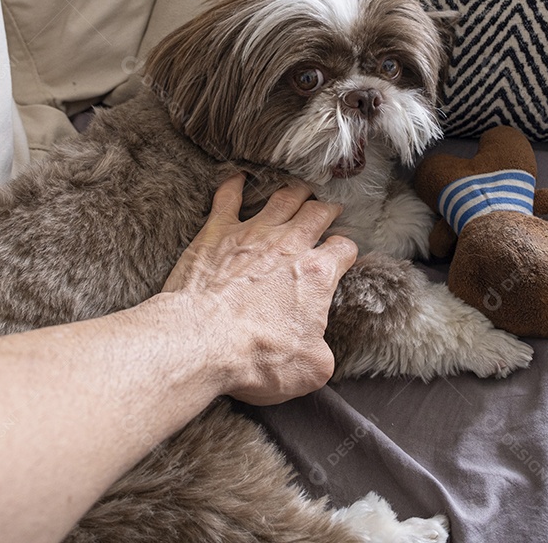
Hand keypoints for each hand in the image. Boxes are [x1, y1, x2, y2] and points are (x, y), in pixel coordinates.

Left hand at [162, 175, 357, 405]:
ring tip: (300, 190)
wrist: (202, 341)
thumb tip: (318, 349)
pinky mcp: (216, 233)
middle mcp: (289, 245)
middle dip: (326, 210)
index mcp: (316, 274)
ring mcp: (251, 233)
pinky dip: (235, 184)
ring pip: (282, 198)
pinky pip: (227, 197)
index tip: (342, 256)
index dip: (346, 251)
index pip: (343, 249)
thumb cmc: (256, 357)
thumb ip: (322, 351)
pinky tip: (238, 179)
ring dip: (294, 192)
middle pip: (316, 213)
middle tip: (328, 210)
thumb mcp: (311, 369)